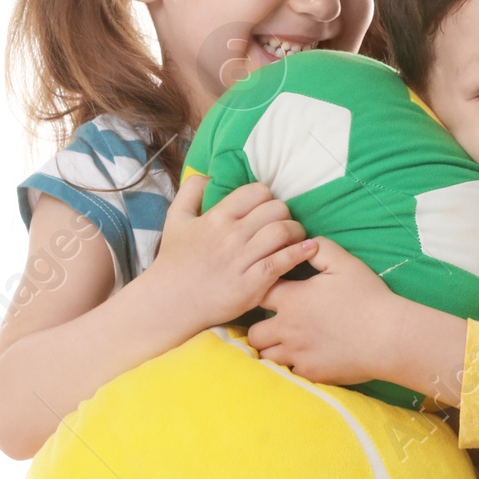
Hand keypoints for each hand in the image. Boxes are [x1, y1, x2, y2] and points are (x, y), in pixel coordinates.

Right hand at [143, 174, 317, 335]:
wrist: (169, 302)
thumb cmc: (174, 262)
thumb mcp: (175, 220)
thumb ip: (190, 193)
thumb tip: (207, 175)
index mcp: (216, 217)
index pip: (256, 192)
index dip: (266, 197)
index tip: (265, 209)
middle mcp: (231, 235)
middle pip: (276, 209)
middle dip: (284, 214)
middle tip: (283, 224)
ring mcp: (243, 259)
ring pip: (283, 232)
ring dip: (296, 232)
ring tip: (296, 238)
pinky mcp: (253, 284)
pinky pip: (283, 261)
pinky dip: (300, 252)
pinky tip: (309, 249)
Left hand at [246, 236, 400, 387]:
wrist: (388, 336)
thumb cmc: (368, 297)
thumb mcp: (345, 263)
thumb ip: (320, 248)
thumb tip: (305, 244)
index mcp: (291, 300)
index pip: (257, 294)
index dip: (261, 293)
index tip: (274, 293)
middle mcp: (287, 329)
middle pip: (253, 333)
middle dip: (261, 327)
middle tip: (277, 324)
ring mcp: (297, 354)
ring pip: (266, 356)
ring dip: (273, 349)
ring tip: (288, 343)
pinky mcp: (311, 373)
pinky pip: (290, 372)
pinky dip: (294, 365)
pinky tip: (308, 357)